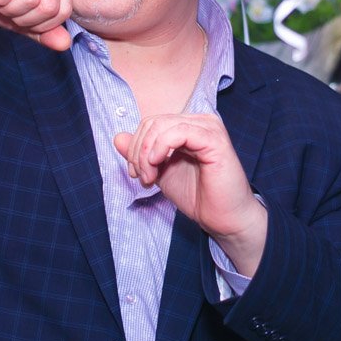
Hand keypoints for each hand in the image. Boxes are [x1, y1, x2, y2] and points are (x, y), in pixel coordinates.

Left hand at [114, 114, 266, 274]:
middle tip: (144, 179)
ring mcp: (208, 128)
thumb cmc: (198, 195)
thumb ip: (140, 155)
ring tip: (151, 178)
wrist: (223, 219)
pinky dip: (161, 148)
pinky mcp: (214, 140)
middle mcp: (199, 121)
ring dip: (147, 154)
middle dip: (139, 152)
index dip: (135, 147)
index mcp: (188, 126)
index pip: (150, 123)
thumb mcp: (159, 172)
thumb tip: (118, 137)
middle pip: (153, 122)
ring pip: (162, 126)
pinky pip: (179, 133)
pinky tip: (159, 166)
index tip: (136, 174)